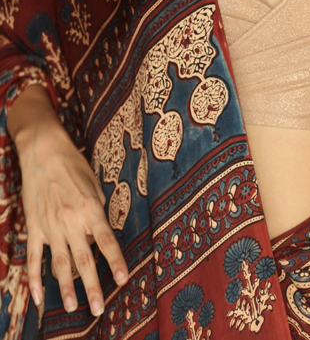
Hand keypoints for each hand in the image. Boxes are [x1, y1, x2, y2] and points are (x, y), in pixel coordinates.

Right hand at [14, 109, 128, 316]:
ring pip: (59, 265)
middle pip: (84, 260)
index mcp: (90, 209)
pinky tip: (38, 296)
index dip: (115, 262)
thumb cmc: (73, 164)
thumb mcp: (94, 184)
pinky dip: (35, 279)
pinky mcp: (35, 227)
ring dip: (66, 288)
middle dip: (92, 287)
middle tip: (99, 308)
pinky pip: (34, 258)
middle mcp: (71, 222)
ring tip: (72, 307)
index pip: (106, 241)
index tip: (123, 280)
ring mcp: (50, 227)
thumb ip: (97, 210)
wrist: (43, 152)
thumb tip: (98, 233)